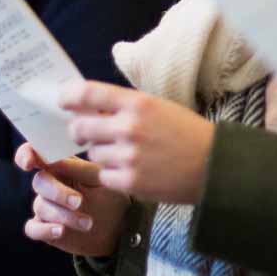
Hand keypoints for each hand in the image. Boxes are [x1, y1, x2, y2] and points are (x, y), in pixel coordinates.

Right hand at [14, 143, 129, 256]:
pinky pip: (32, 228)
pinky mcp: (44, 228)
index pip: (35, 154)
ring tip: (88, 223)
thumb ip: (75, 168)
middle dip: (58, 193)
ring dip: (64, 215)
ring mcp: (45, 206)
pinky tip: (61, 231)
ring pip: (41, 206)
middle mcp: (50, 184)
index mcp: (61, 165)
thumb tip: (53, 160)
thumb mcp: (98, 178)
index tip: (29, 164)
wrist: (118, 226)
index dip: (26, 155)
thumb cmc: (109, 195)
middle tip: (79, 202)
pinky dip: (45, 229)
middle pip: (39, 182)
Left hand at [60, 79, 214, 204]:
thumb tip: (87, 106)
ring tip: (126, 153)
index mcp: (138, 103)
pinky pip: (103, 175)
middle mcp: (130, 128)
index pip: (88, 93)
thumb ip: (124, 106)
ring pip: (92, 153)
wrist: (213, 166)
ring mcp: (129, 157)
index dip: (68, 96)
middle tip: (85, 132)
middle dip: (78, 130)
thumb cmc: (185, 132)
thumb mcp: (157, 107)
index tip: (62, 100)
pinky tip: (131, 169)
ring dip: (102, 153)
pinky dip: (112, 174)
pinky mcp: (130, 182)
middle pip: (79, 127)